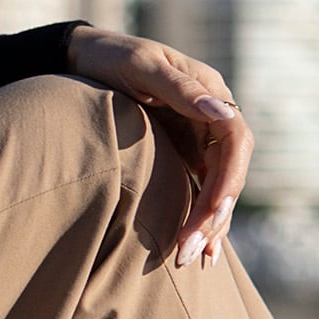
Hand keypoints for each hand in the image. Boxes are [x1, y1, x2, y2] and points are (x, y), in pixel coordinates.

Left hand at [64, 28, 250, 268]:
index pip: (236, 141)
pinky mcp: (185, 153)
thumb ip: (179, 89)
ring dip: (210, 224)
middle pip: (230, 171)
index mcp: (211, 91)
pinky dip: (200, 219)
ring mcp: (201, 137)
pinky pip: (200, 189)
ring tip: (193, 260)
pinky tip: (199, 251)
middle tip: (190, 251)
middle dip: (214, 213)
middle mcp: (214, 116)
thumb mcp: (140, 66)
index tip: (212, 212)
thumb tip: (221, 111)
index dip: (228, 179)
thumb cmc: (110, 58)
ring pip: (218, 186)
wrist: (82, 58)